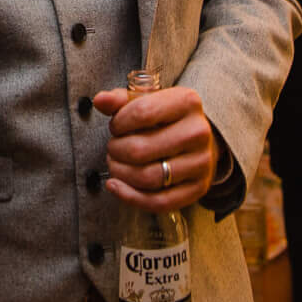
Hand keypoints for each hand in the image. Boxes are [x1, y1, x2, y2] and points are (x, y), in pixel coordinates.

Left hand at [92, 84, 218, 211]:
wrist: (198, 140)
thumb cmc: (167, 119)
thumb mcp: (148, 101)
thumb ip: (121, 99)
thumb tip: (100, 100)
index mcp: (187, 102)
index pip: (142, 113)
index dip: (119, 123)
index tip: (116, 127)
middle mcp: (198, 132)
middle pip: (140, 150)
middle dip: (116, 151)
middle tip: (113, 148)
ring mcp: (201, 163)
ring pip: (147, 178)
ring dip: (120, 173)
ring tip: (116, 164)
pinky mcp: (197, 189)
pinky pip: (158, 202)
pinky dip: (129, 196)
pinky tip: (116, 186)